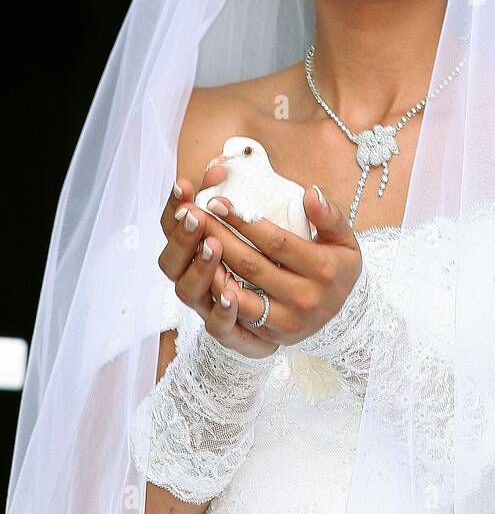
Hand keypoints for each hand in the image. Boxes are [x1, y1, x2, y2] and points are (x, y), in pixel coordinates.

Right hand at [158, 161, 279, 359]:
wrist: (303, 313)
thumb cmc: (289, 264)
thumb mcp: (290, 230)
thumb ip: (279, 205)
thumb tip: (278, 181)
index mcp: (201, 247)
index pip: (175, 225)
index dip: (175, 205)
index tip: (186, 183)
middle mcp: (199, 277)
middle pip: (171, 260)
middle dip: (182, 235)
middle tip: (196, 214)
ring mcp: (211, 306)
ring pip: (187, 290)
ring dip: (199, 267)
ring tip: (213, 245)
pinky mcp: (234, 333)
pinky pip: (218, 327)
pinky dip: (221, 311)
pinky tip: (232, 293)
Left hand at [159, 170, 362, 356]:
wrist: (346, 314)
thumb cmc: (338, 267)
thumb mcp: (344, 239)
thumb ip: (329, 216)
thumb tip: (310, 193)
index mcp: (323, 269)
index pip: (274, 242)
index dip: (243, 222)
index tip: (217, 202)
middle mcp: (305, 298)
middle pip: (250, 265)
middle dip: (219, 237)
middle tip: (195, 216)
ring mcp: (288, 321)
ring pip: (239, 296)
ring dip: (212, 270)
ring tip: (194, 244)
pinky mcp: (273, 338)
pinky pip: (238, 320)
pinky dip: (219, 300)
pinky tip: (206, 277)